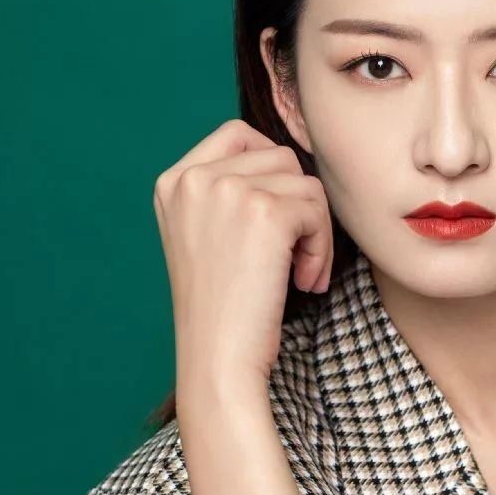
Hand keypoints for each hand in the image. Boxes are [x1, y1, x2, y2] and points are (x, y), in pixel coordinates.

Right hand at [152, 116, 333, 391]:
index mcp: (174, 181)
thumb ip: (228, 194)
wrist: (218, 360)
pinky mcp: (265, 210)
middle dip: (298, 207)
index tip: (277, 221)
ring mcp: (227, 189)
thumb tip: (290, 159)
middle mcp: (194, 177)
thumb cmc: (221, 312)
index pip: (238, 135)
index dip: (272, 171)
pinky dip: (321, 248)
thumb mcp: (205, 238)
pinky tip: (303, 282)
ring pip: (306, 183)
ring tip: (299, 274)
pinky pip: (318, 209)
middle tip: (293, 258)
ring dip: (314, 231)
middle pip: (280, 157)